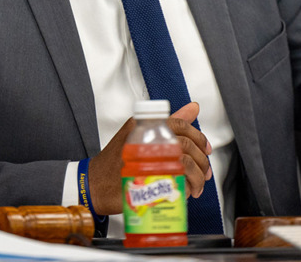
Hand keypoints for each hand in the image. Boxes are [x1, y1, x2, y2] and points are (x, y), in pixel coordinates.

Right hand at [87, 101, 212, 215]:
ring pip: (184, 164)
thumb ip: (170, 120)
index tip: (206, 149)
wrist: (95, 184)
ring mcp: (144, 162)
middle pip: (185, 145)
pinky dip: (184, 189)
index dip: (199, 137)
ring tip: (197, 185)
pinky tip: (184, 192)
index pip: (180, 125)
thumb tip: (193, 107)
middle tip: (204, 171)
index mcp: (144, 126)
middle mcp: (144, 140)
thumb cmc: (117, 160)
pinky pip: (174, 184)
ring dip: (197, 177)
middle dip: (202, 160)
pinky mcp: (144, 183)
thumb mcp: (141, 134)